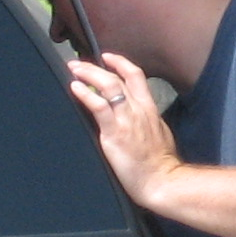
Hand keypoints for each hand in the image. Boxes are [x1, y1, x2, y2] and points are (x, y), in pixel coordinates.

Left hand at [69, 53, 180, 209]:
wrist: (161, 179)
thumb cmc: (160, 162)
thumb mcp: (159, 132)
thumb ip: (145, 121)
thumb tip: (134, 117)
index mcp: (150, 108)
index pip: (135, 76)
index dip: (120, 63)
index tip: (107, 57)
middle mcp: (138, 109)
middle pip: (117, 78)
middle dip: (96, 67)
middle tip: (79, 63)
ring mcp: (127, 119)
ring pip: (108, 86)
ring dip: (88, 74)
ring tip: (74, 70)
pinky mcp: (115, 133)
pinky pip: (99, 107)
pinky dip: (85, 95)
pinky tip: (75, 88)